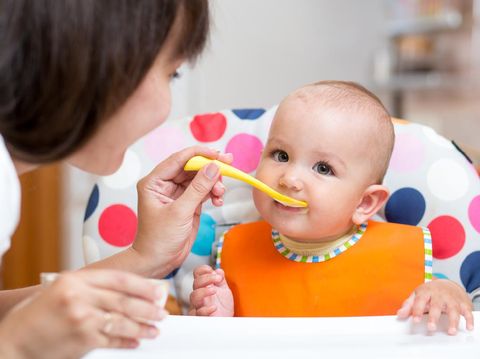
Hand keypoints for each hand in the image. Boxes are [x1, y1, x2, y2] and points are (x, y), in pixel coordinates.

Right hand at [0, 270, 166, 357]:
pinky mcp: (82, 340)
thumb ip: (91, 287)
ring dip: (142, 326)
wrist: (14, 340)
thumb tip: (125, 290)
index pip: (119, 278)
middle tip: (162, 311)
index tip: (157, 290)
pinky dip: (126, 341)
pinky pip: (111, 340)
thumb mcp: (62, 289)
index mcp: (76, 279)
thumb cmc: (37, 314)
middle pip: (124, 301)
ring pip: (122, 321)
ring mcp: (81, 319)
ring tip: (154, 329)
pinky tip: (135, 341)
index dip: (142, 285)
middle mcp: (80, 296)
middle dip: (148, 307)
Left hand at [132, 147, 231, 277]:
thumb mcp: (180, 212)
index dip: (199, 154)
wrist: (159, 262)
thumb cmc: (159, 239)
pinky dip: (213, 193)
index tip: (217, 154)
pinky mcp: (188, 203)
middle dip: (210, 167)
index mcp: (154, 182)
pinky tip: (218, 200)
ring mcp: (178, 193)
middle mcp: (165, 184)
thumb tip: (213, 167)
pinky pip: (204, 190)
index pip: (178, 159)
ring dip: (214, 183)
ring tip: (220, 193)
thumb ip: (198, 188)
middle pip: (191, 167)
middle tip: (228, 164)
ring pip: (200, 178)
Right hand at [189, 265, 233, 316]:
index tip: (211, 270)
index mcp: (204, 286)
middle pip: (196, 283)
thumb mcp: (225, 291)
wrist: (226, 323)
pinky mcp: (200, 318)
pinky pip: (198, 313)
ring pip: (193, 296)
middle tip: (218, 279)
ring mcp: (198, 306)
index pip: (197, 274)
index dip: (202, 270)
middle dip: (207, 278)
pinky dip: (206, 309)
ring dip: (204, 291)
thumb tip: (218, 270)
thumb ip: (221, 281)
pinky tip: (214, 308)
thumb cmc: (223, 308)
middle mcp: (199, 295)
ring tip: (214, 291)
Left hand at [397, 279, 473, 334]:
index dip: (417, 310)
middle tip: (431, 328)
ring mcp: (451, 298)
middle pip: (436, 305)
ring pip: (453, 309)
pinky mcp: (462, 303)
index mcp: (426, 291)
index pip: (420, 300)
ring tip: (451, 331)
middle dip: (434, 317)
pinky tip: (468, 327)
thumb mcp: (417, 295)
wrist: (447, 283)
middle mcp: (439, 294)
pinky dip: (469, 319)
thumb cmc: (430, 291)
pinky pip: (467, 311)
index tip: (415, 320)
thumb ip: (408, 305)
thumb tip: (399, 314)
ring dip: (453, 321)